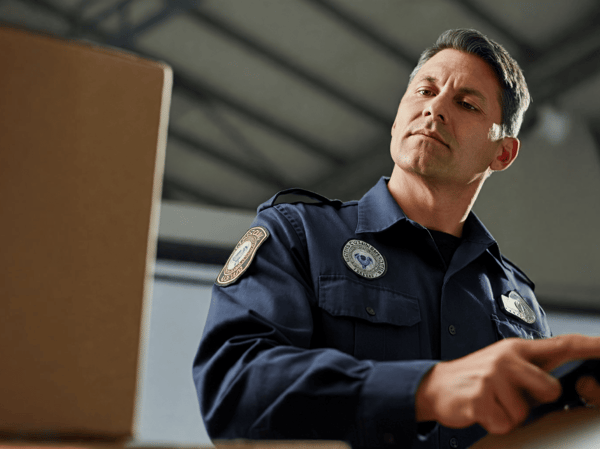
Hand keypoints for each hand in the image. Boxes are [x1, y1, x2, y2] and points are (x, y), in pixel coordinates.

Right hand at [415, 334, 599, 433]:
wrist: (436, 385)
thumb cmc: (475, 376)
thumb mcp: (503, 363)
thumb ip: (531, 368)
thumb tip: (560, 383)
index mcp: (516, 349)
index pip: (563, 345)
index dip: (592, 346)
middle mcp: (506, 358)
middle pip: (550, 389)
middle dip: (534, 401)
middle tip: (511, 396)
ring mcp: (492, 377)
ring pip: (524, 413)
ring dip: (509, 415)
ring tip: (492, 402)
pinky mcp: (480, 398)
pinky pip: (504, 424)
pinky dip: (493, 423)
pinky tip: (481, 409)